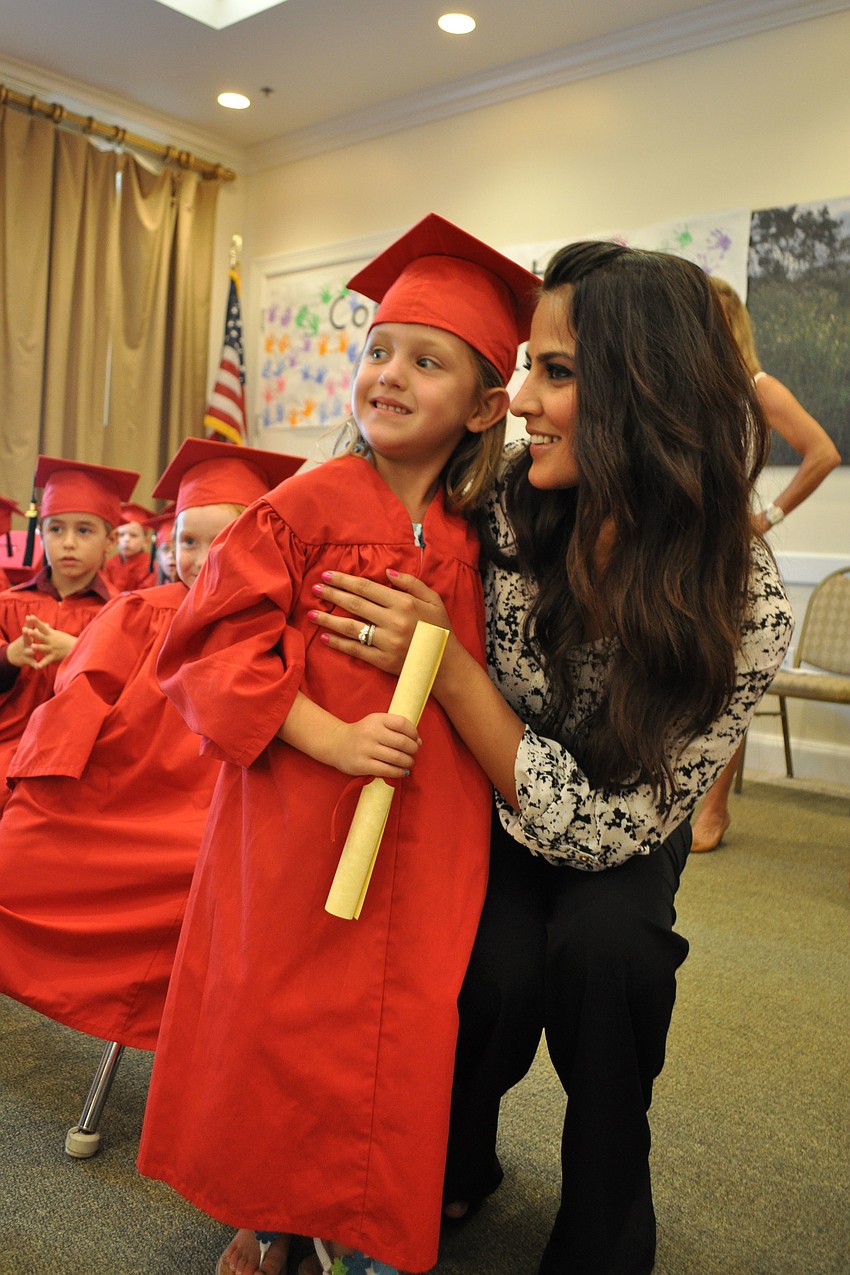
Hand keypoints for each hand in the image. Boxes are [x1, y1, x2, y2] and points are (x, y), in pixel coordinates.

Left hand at [19, 615, 77, 667]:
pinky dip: (42, 664)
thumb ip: (49, 630)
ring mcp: (52, 649)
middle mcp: (50, 641)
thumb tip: (44, 624)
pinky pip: (47, 661)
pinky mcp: (53, 657)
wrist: (76, 648)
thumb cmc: (66, 640)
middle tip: (28, 631)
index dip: (36, 621)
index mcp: (51, 634)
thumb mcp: (57, 634)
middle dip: (34, 634)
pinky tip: (37, 667)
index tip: (30, 616)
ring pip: (43, 648)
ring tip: (32, 646)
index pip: (42, 626)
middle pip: (41, 636)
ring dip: (38, 647)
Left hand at [310, 569, 450, 675]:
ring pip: (351, 627)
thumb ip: (411, 583)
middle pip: (355, 604)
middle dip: (331, 595)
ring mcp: (387, 642)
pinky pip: (356, 650)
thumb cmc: (439, 629)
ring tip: (311, 613)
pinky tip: (324, 637)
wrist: (446, 664)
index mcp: (404, 603)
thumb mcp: (433, 599)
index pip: (366, 588)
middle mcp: (393, 621)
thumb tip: (386, 573)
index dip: (344, 581)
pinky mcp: (383, 660)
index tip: (327, 576)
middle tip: (314, 589)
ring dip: (328, 619)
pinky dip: (338, 643)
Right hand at [326, 711, 420, 778]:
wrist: (336, 743)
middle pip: (402, 742)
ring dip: (408, 762)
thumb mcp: (376, 723)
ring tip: (409, 762)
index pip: (402, 723)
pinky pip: (387, 770)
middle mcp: (371, 732)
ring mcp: (366, 749)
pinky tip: (402, 771)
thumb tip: (419, 741)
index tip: (416, 739)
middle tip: (414, 753)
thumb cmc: (362, 733)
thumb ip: (396, 729)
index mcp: (377, 719)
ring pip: (396, 758)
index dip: (414, 733)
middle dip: (413, 749)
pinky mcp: (363, 765)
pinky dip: (399, 772)